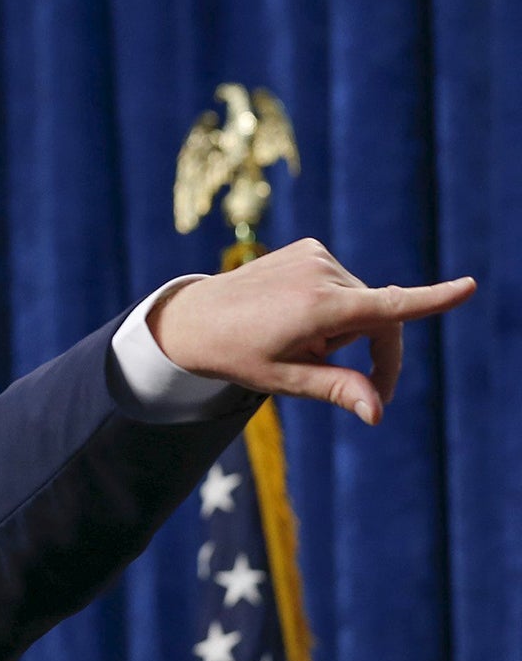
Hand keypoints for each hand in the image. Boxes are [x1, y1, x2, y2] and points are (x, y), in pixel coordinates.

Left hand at [146, 238, 475, 423]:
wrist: (193, 318)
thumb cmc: (236, 354)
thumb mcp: (284, 379)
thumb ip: (336, 389)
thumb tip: (376, 412)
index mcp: (319, 308)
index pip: (389, 307)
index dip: (433, 301)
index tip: (468, 288)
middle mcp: (323, 274)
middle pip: (380, 317)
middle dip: (364, 349)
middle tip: (320, 370)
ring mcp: (316, 257)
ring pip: (361, 303)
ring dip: (341, 327)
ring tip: (293, 335)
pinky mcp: (309, 249)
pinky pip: (341, 285)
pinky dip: (330, 304)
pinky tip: (291, 311)